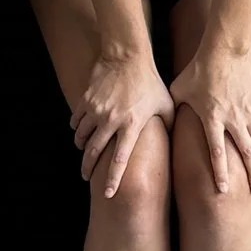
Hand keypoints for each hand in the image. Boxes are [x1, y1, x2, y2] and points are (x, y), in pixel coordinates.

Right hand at [70, 45, 172, 196]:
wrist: (127, 56)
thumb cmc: (150, 81)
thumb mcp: (165, 104)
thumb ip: (169, 124)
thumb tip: (175, 140)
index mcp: (131, 125)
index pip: (120, 160)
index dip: (113, 179)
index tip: (109, 194)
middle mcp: (111, 121)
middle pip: (94, 152)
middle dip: (88, 168)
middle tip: (86, 176)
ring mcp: (96, 110)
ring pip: (81, 137)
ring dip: (81, 147)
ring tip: (83, 151)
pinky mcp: (86, 100)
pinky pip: (76, 120)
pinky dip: (76, 128)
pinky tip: (79, 130)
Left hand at [170, 39, 250, 198]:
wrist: (225, 49)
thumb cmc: (198, 69)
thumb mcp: (180, 89)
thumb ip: (174, 109)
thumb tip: (161, 121)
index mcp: (212, 117)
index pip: (217, 152)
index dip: (220, 172)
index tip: (223, 189)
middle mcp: (233, 118)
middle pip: (245, 153)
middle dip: (250, 174)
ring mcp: (248, 111)